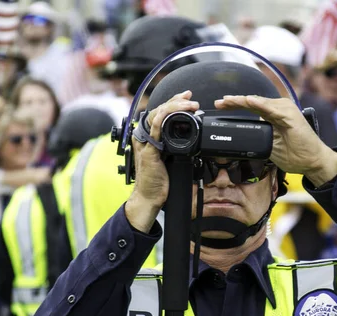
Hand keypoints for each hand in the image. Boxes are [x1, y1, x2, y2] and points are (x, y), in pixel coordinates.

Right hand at [125, 91, 198, 232]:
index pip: (161, 113)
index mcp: (150, 136)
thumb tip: (190, 135)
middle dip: (176, 101)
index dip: (174, 102)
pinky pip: (155, 128)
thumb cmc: (159, 180)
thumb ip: (174, 145)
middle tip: (191, 99)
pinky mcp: (149, 149)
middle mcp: (145, 136)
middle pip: (160, 110)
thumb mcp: (169, 157)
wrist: (150, 197)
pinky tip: (172, 112)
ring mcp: (145, 142)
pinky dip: (164, 117)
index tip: (187, 98)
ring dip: (174, 107)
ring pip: (158, 115)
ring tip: (189, 105)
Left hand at [214, 95, 336, 185]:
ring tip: (228, 101)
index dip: (235, 105)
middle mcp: (280, 108)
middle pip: (253, 102)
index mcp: (274, 114)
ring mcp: (286, 111)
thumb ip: (258, 138)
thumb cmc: (296, 154)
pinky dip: (259, 105)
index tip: (219, 106)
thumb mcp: (270, 146)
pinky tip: (249, 102)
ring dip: (243, 101)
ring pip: (259, 103)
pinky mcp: (291, 116)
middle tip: (218, 102)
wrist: (313, 161)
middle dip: (234, 102)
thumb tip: (241, 139)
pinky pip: (271, 110)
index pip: (252, 107)